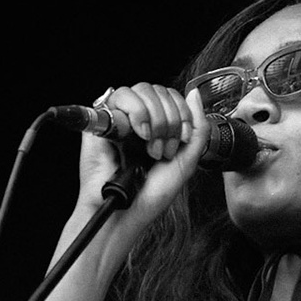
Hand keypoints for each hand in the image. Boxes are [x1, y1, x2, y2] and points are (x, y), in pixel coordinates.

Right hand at [77, 82, 207, 226]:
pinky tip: (139, 135)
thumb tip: (194, 94)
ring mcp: (120, 117)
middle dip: (170, 120)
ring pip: (142, 89)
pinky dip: (138, 112)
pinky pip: (121, 96)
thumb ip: (198, 126)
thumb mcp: (187, 160)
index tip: (182, 139)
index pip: (171, 96)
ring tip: (150, 146)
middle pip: (159, 91)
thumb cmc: (151, 193)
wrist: (128, 211)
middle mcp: (138, 119)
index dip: (182, 113)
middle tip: (163, 149)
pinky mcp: (102, 119)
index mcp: (157, 125)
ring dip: (155, 119)